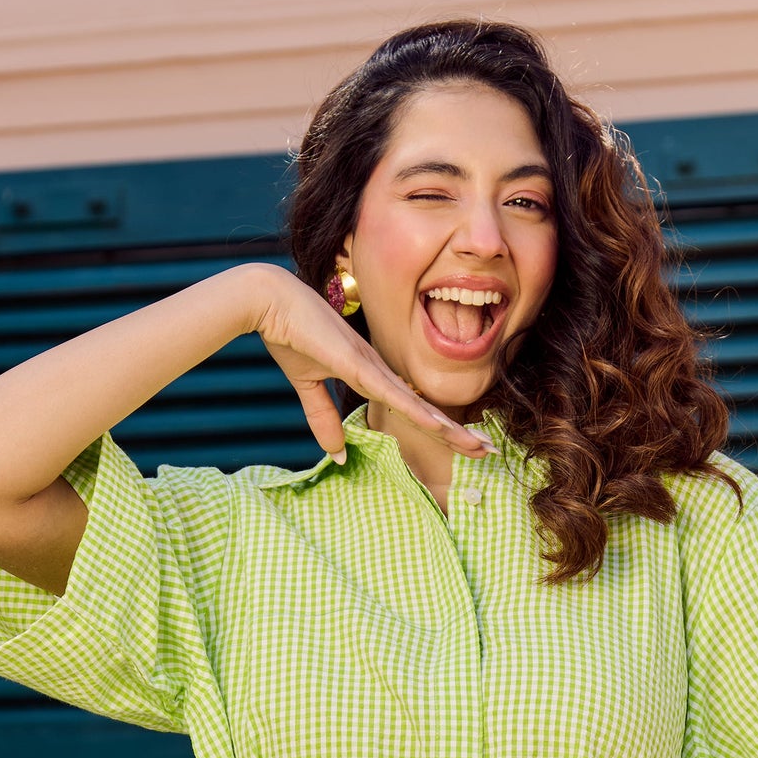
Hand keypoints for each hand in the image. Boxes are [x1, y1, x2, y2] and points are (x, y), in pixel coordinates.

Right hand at [239, 265, 492, 464]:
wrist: (269, 302)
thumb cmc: (289, 334)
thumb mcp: (307, 386)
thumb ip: (324, 419)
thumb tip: (337, 455)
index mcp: (372, 374)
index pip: (413, 408)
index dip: (440, 427)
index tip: (463, 444)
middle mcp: (381, 371)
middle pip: (427, 410)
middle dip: (458, 433)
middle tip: (488, 452)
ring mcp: (373, 367)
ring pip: (420, 407)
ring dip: (451, 430)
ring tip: (480, 448)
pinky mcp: (358, 364)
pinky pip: (394, 395)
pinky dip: (419, 412)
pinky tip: (441, 428)